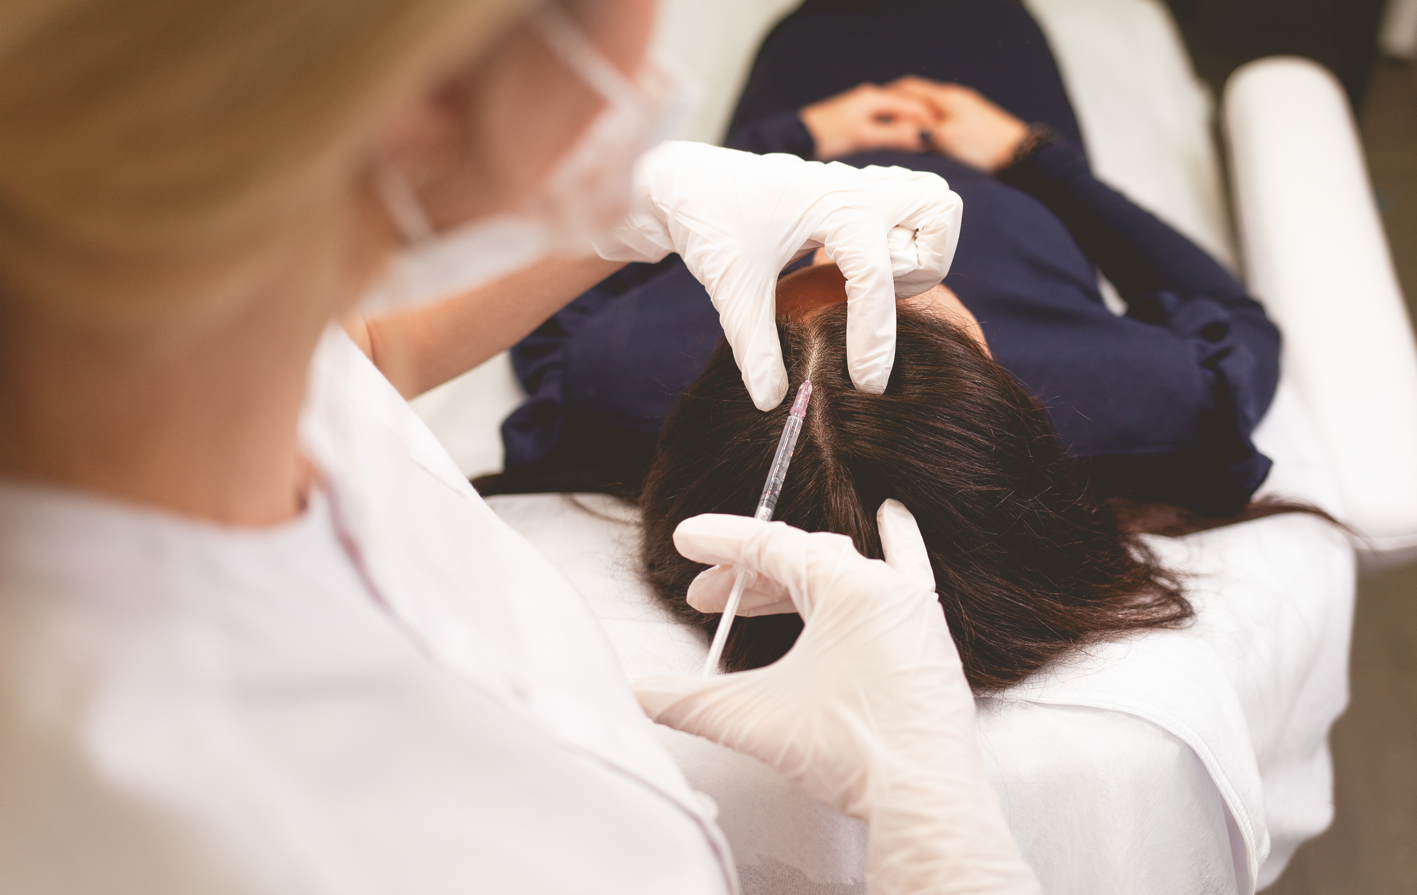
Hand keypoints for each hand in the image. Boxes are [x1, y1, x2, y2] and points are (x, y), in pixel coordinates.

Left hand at [592, 141, 963, 408]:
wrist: (688, 183)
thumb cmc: (710, 224)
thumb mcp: (731, 288)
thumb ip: (755, 346)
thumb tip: (774, 402)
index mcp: (833, 206)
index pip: (877, 280)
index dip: (876, 342)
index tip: (866, 387)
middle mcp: (859, 186)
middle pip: (940, 217)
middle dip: (920, 267)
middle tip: (872, 291)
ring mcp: (862, 181)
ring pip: (937, 205)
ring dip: (919, 248)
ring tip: (867, 277)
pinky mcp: (858, 188)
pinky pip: (914, 204)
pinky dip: (904, 234)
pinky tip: (856, 261)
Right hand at [635, 501, 1040, 894]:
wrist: (923, 799)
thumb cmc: (857, 752)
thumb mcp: (756, 719)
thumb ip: (688, 702)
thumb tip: (640, 695)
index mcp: (849, 588)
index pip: (771, 546)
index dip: (720, 542)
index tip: (687, 539)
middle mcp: (885, 589)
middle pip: (800, 561)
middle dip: (745, 576)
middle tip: (706, 597)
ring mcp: (911, 613)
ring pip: (841, 574)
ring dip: (792, 583)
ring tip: (755, 598)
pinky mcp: (925, 641)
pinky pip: (911, 575)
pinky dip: (900, 544)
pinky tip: (896, 518)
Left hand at [799, 83, 935, 160]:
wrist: (799, 136)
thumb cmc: (829, 134)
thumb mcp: (865, 136)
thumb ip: (894, 136)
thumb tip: (923, 138)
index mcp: (875, 97)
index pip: (912, 104)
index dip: (929, 118)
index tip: (945, 132)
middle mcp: (871, 96)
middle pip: (906, 105)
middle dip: (923, 119)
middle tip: (941, 136)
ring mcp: (864, 105)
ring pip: (896, 112)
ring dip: (910, 124)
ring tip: (925, 139)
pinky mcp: (857, 116)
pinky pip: (885, 119)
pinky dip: (897, 127)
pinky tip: (901, 139)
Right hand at [887, 77, 1028, 172]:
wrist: (1018, 153)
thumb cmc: (982, 144)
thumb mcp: (947, 138)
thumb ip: (922, 131)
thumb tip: (900, 128)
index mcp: (946, 97)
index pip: (910, 87)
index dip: (891, 95)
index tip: (875, 106)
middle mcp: (955, 99)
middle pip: (920, 98)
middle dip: (901, 108)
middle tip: (884, 122)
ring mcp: (964, 110)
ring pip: (931, 110)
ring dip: (915, 119)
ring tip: (900, 133)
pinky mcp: (971, 123)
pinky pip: (942, 120)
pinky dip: (929, 127)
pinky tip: (925, 141)